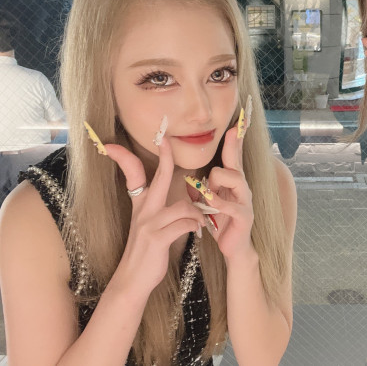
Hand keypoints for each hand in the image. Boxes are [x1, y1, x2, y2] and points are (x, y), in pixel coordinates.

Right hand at [105, 137, 205, 295]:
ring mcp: (149, 224)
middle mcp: (144, 210)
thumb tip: (180, 200)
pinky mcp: (157, 239)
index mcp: (141, 205)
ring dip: (197, 213)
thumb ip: (160, 210)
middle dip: (165, 156)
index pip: (133, 175)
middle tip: (165, 139)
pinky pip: (184, 224)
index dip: (124, 158)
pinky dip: (195, 226)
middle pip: (159, 177)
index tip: (111, 144)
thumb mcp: (149, 226)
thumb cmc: (147, 252)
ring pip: (182, 206)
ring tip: (202, 222)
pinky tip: (198, 232)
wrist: (133, 280)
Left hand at [203, 126, 254, 261]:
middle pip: (236, 160)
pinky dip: (219, 203)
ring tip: (207, 193)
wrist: (234, 248)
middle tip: (233, 129)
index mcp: (231, 182)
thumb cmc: (221, 223)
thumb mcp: (207, 203)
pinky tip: (211, 205)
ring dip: (217, 182)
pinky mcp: (244, 216)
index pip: (233, 156)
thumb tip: (188, 178)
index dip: (235, 140)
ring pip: (235, 177)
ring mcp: (245, 200)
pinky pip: (232, 205)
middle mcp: (241, 187)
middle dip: (234, 144)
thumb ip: (200, 189)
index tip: (238, 122)